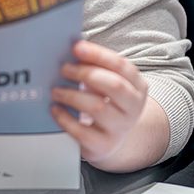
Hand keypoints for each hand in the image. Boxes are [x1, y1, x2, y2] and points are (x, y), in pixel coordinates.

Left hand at [50, 39, 148, 165]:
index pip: (122, 66)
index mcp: (137, 87)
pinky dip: (65, 118)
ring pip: (98, 107)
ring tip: (56, 90)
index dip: (98, 55)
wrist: (110, 140)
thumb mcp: (107, 84)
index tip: (76, 47)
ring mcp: (120, 128)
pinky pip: (82, 131)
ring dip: (73, 95)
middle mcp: (133, 108)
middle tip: (64, 68)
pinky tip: (55, 109)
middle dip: (86, 73)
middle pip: (114, 85)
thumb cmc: (105, 104)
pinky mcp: (103, 146)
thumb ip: (95, 68)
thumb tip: (72, 50)